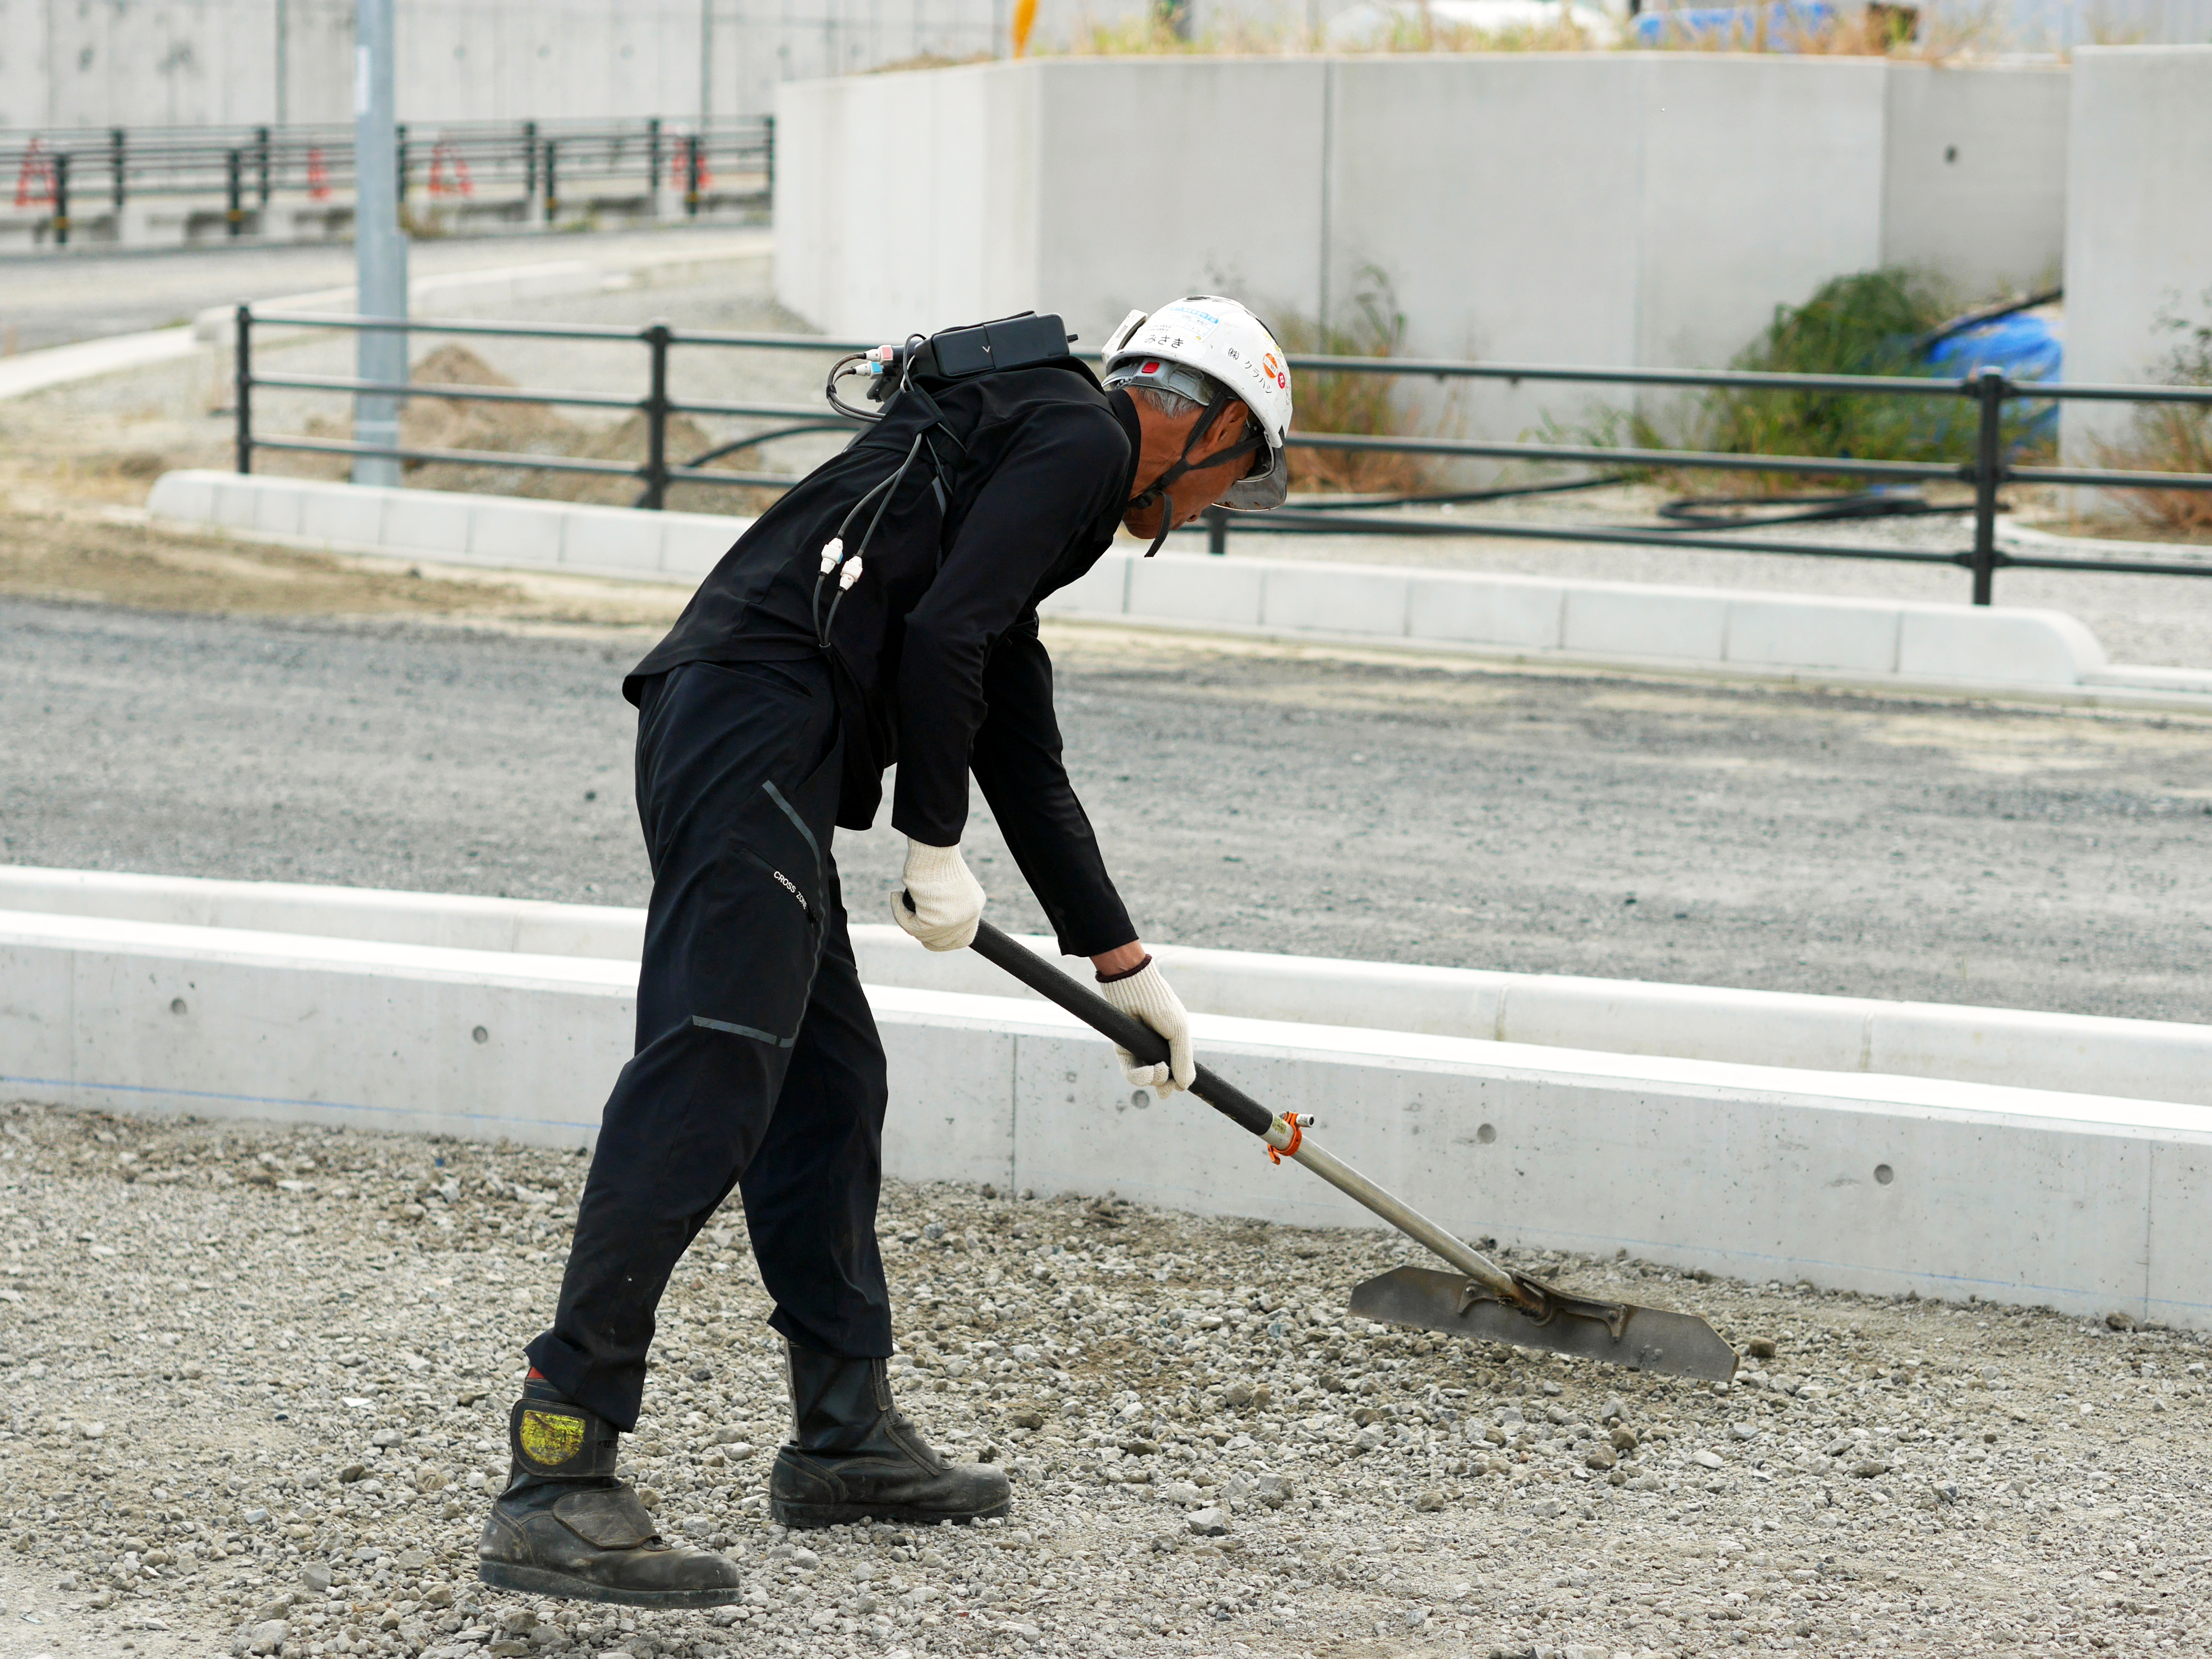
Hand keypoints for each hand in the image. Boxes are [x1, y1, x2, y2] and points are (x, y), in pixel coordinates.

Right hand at [892, 839, 985, 951]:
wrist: (934, 847)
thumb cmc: (937, 858)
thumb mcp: (948, 884)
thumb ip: (945, 904)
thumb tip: (929, 921)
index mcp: (974, 907)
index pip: (962, 939)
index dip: (943, 941)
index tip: (926, 933)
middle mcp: (967, 917)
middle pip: (943, 944)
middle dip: (923, 935)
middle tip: (909, 919)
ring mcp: (953, 921)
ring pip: (923, 935)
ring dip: (907, 918)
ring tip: (899, 898)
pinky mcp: (935, 922)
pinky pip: (910, 926)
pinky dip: (898, 911)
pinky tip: (895, 896)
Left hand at [1096, 957, 1194, 1094]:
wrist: (1133, 988)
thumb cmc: (1159, 1004)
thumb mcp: (1178, 1031)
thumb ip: (1183, 1059)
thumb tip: (1184, 1086)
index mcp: (1173, 1043)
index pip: (1177, 1070)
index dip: (1177, 1082)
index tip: (1178, 1086)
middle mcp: (1156, 1049)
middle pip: (1161, 1079)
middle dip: (1165, 1084)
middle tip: (1168, 1083)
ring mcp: (1139, 1051)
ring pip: (1145, 1079)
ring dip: (1154, 1080)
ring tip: (1158, 1069)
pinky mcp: (1122, 1050)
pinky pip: (1129, 1072)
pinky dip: (1139, 1077)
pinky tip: (1148, 1071)